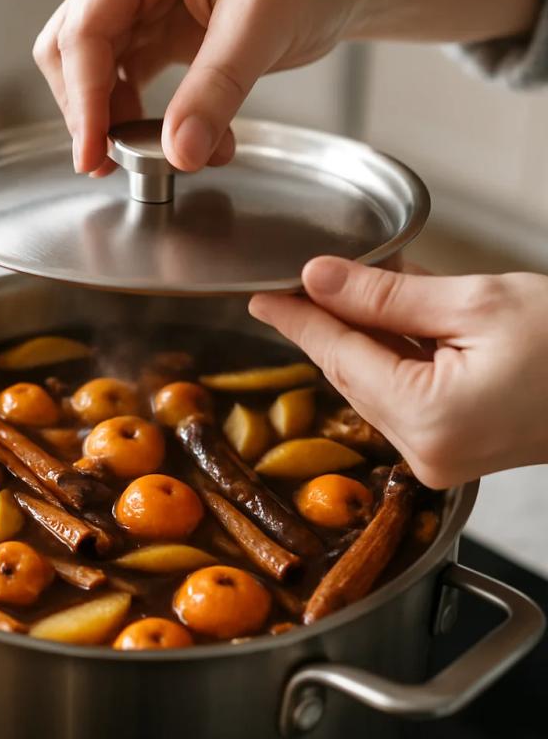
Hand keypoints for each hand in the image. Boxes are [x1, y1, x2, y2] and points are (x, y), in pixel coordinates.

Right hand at [33, 0, 539, 174]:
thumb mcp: (260, 23)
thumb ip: (216, 89)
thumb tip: (179, 152)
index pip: (85, 32)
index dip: (83, 99)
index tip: (93, 153)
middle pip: (74, 52)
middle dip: (89, 111)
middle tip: (110, 162)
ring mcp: (145, 8)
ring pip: (99, 72)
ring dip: (120, 122)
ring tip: (159, 158)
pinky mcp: (163, 35)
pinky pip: (133, 83)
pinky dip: (148, 120)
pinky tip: (181, 142)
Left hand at [249, 257, 547, 487]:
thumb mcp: (476, 302)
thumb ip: (386, 296)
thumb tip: (321, 278)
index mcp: (428, 418)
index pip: (337, 357)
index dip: (297, 321)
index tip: (262, 298)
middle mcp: (424, 453)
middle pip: (350, 374)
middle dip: (328, 325)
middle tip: (302, 285)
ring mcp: (436, 460)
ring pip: (371, 387)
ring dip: (360, 341)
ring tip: (350, 295)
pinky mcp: (449, 453)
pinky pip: (398, 401)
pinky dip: (388, 362)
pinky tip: (388, 328)